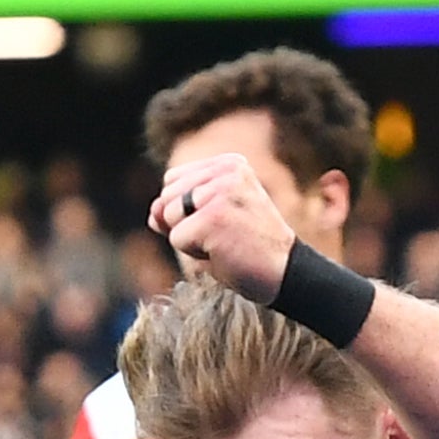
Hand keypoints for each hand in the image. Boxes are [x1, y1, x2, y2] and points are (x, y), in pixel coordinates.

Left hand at [149, 153, 296, 303]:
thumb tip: (153, 213)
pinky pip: (176, 238)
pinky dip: (195, 254)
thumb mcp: (212, 220)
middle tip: (225, 235)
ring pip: (169, 215)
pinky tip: (224, 253)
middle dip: (185, 223)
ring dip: (190, 239)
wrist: (285, 274)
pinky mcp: (213, 216)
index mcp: (229, 164)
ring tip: (224, 242)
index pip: (173, 180)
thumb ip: (177, 210)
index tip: (223, 222)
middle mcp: (226, 171)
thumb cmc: (249, 249)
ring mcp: (220, 191)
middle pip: (167, 195)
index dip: (185, 210)